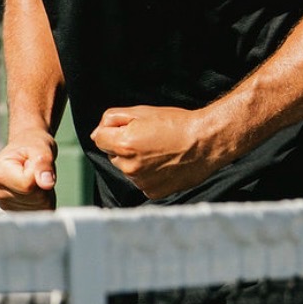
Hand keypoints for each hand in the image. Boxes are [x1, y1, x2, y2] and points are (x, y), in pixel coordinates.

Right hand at [0, 136, 57, 211]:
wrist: (25, 149)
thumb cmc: (32, 146)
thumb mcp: (41, 148)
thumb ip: (43, 165)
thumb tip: (47, 184)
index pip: (28, 186)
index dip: (39, 174)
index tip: (33, 162)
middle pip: (34, 197)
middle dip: (42, 184)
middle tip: (36, 169)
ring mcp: (4, 204)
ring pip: (39, 206)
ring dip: (44, 192)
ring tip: (34, 177)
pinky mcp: (15, 212)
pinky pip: (41, 211)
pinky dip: (44, 200)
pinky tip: (35, 188)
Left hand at [92, 103, 224, 200]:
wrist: (205, 143)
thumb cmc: (177, 124)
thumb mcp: (142, 111)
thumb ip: (113, 119)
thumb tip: (98, 131)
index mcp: (124, 144)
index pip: (99, 138)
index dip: (112, 130)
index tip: (129, 128)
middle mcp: (129, 167)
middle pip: (113, 155)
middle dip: (124, 147)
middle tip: (149, 138)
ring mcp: (141, 182)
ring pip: (128, 169)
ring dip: (136, 162)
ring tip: (160, 151)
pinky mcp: (153, 192)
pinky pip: (141, 181)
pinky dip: (149, 174)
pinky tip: (164, 164)